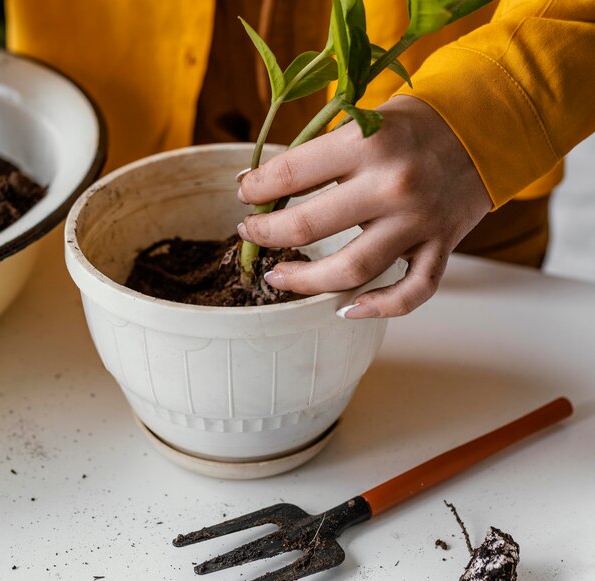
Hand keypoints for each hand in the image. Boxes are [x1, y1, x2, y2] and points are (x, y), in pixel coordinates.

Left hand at [237, 95, 491, 317]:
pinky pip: (411, 293)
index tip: (244, 193)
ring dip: (303, 281)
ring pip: (350, 271)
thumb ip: (321, 154)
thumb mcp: (365, 120)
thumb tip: (264, 186)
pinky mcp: (440, 247)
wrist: (484, 127)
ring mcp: (419, 222)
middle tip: (250, 234)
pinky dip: (379, 309)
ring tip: (277, 277)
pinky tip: (347, 310)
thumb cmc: (414, 125)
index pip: (291, 174)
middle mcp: (392, 185)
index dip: (256, 187)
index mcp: (368, 143)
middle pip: (308, 227)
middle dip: (266, 234)